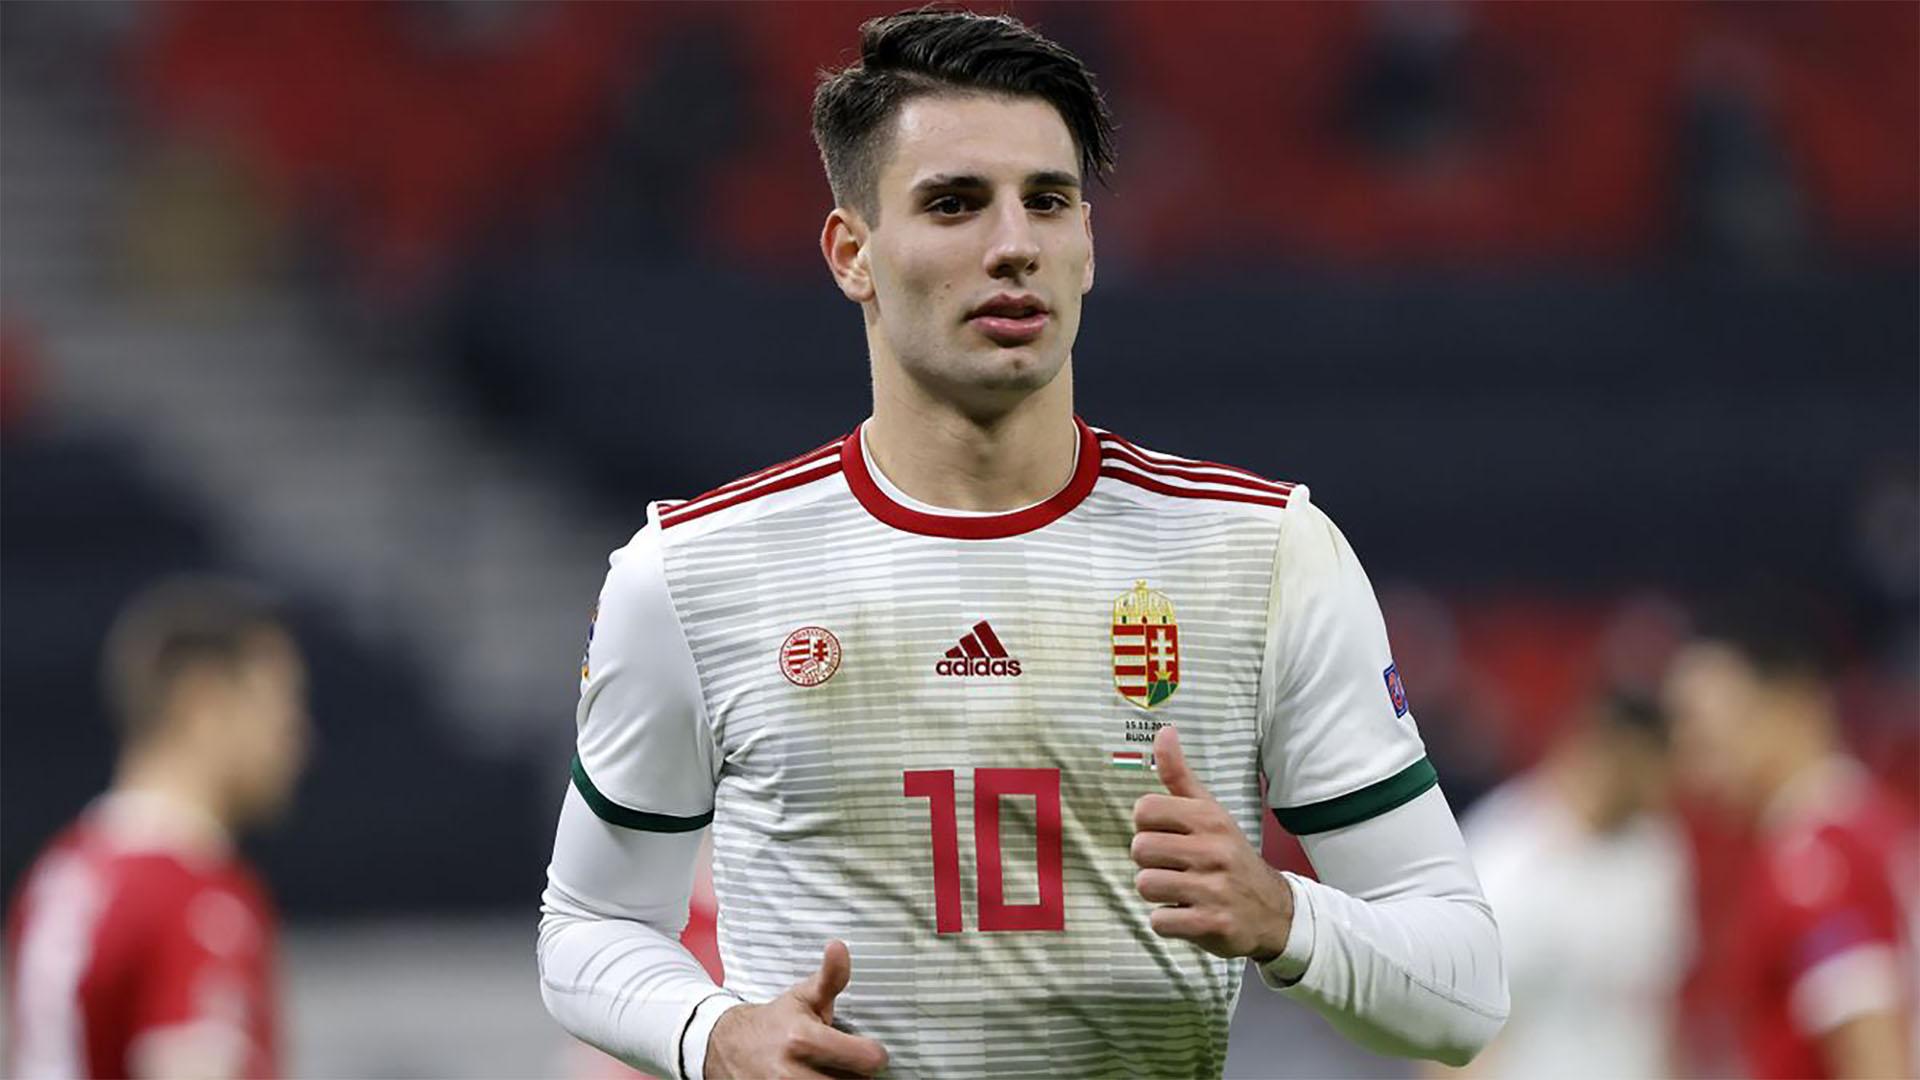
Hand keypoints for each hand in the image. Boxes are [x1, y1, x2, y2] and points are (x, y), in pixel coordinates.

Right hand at [704, 940, 888, 1078]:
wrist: (727, 1046)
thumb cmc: (775, 1021)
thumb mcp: (803, 995)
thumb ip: (830, 976)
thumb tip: (839, 947)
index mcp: (803, 1039)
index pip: (867, 1060)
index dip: (874, 1054)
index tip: (868, 1050)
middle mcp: (791, 1073)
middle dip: (856, 1075)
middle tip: (847, 1063)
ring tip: (832, 1072)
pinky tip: (817, 1079)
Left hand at [1131, 725, 1293, 961]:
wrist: (1273, 910)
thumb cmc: (1229, 855)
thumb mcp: (1210, 813)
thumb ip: (1179, 776)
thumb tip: (1164, 731)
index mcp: (1209, 819)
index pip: (1144, 809)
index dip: (1146, 825)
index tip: (1165, 834)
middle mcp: (1213, 851)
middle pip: (1139, 849)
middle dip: (1150, 861)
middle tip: (1175, 866)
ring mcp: (1213, 889)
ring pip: (1145, 884)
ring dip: (1157, 892)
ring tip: (1180, 889)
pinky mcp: (1211, 924)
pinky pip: (1159, 920)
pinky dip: (1167, 921)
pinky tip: (1187, 912)